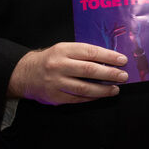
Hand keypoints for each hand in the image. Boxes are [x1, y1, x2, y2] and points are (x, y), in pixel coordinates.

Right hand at [7, 42, 128, 104]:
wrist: (24, 73)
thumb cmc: (51, 60)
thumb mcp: (64, 50)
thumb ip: (83, 53)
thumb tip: (110, 59)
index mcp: (63, 50)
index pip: (90, 52)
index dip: (109, 56)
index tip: (123, 60)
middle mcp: (59, 66)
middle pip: (89, 70)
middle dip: (110, 73)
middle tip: (123, 76)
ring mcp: (56, 82)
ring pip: (85, 88)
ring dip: (104, 89)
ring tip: (116, 89)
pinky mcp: (55, 97)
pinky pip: (78, 99)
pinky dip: (92, 97)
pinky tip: (101, 95)